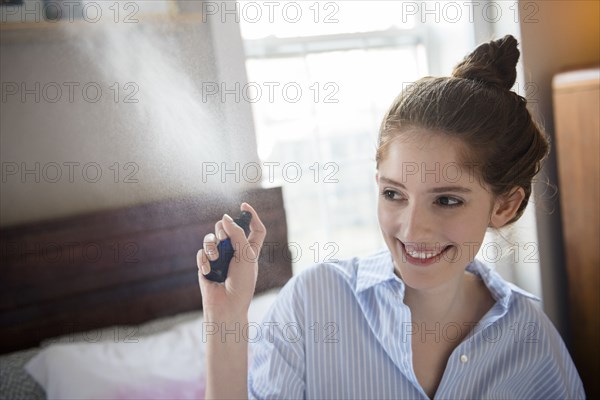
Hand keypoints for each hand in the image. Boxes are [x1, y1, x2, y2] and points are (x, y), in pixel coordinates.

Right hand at [197, 202, 265, 321]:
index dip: (251, 216)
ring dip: (212, 245)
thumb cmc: (242, 283)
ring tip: (215, 258)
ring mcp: (220, 257)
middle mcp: (235, 251)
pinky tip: (207, 271)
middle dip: (223, 230)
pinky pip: (201, 253)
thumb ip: (237, 234)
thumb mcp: (245, 255)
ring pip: (211, 238)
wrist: (227, 306)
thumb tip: (224, 217)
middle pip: (227, 228)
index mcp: (251, 249)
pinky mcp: (206, 265)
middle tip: (223, 238)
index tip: (243, 205)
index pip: (255, 228)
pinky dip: (204, 260)